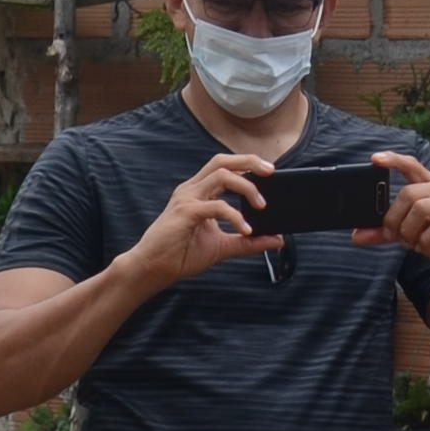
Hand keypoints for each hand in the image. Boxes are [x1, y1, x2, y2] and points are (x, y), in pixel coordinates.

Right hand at [124, 152, 272, 288]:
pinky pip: (216, 206)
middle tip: (271, 171)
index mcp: (198, 192)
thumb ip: (248, 242)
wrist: (152, 269)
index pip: (224, 168)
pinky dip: (235, 215)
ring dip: (246, 187)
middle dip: (249, 161)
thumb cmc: (181, 254)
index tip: (269, 172)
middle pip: (222, 162)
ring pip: (221, 176)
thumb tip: (277, 239)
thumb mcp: (222, 247)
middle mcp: (192, 190)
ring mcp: (187, 199)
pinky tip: (246, 229)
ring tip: (261, 205)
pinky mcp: (185, 213)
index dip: (246, 164)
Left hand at [369, 149, 429, 269]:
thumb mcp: (410, 234)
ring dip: (409, 231)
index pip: (411, 165)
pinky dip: (425, 240)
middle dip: (395, 218)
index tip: (374, 159)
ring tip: (412, 243)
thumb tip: (356, 236)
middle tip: (393, 235)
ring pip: (421, 209)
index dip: (393, 160)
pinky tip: (425, 246)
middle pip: (409, 194)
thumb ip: (385, 232)